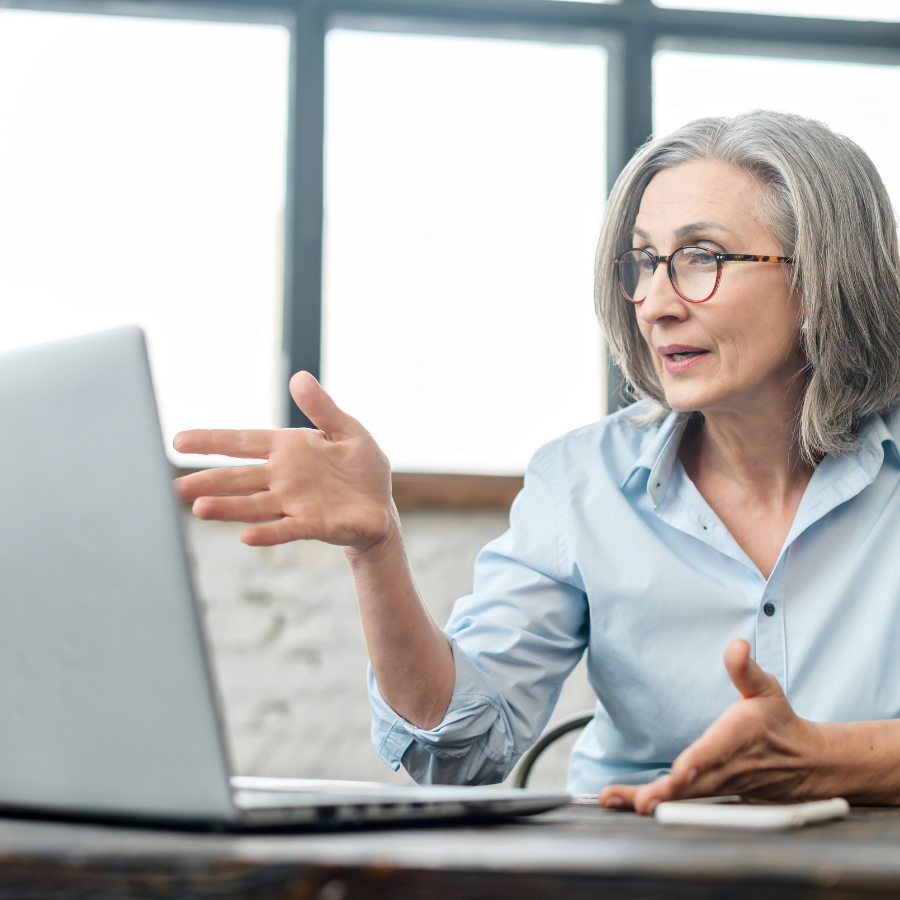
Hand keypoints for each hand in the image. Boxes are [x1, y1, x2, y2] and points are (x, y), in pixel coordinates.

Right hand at [173, 372, 392, 549]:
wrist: (381, 507)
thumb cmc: (361, 467)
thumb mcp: (348, 431)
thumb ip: (322, 408)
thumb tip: (298, 377)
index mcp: (288, 448)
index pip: (243, 442)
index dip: (212, 440)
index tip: (178, 440)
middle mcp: (283, 477)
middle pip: (238, 478)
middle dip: (208, 481)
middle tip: (175, 487)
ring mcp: (294, 503)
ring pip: (254, 505)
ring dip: (228, 508)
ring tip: (199, 510)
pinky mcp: (311, 525)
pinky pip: (285, 530)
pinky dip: (267, 534)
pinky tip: (246, 538)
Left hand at [599, 639, 826, 813]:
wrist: (806, 762)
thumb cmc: (776, 720)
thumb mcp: (766, 688)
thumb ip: (745, 669)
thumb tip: (737, 645)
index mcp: (741, 735)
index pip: (720, 749)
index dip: (701, 760)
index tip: (681, 771)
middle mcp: (731, 766)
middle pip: (699, 783)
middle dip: (670, 793)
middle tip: (643, 801)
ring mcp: (724, 787)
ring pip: (690, 799)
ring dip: (658, 802)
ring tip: (625, 802)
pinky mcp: (716, 798)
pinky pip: (687, 806)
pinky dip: (661, 807)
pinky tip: (632, 805)